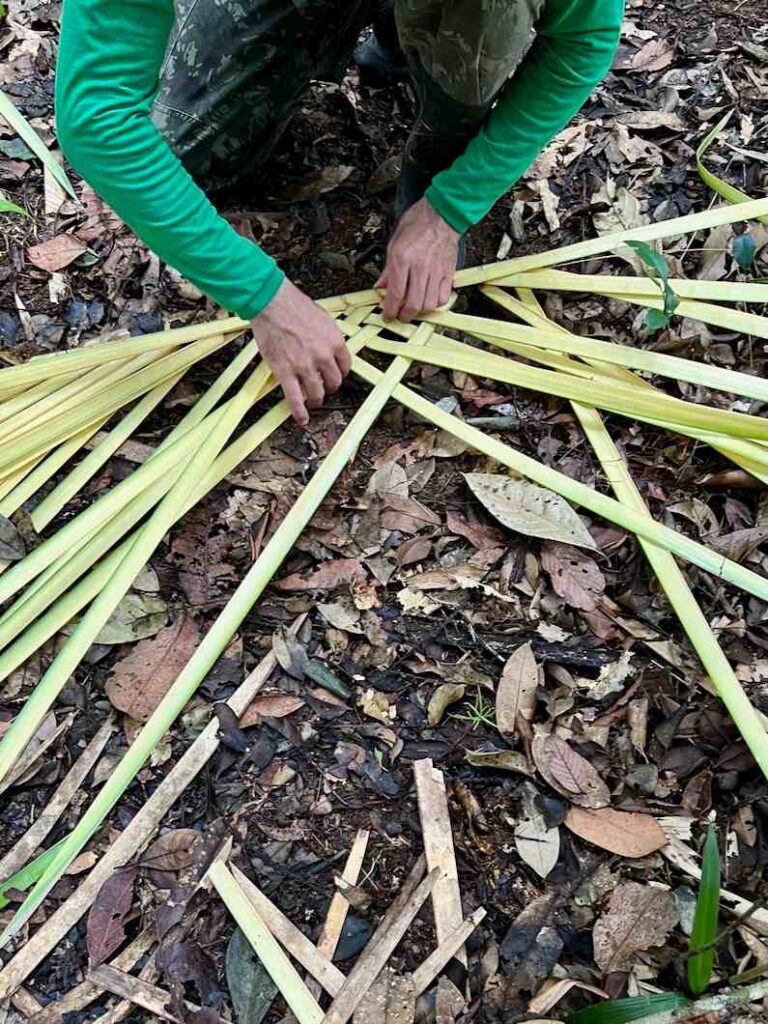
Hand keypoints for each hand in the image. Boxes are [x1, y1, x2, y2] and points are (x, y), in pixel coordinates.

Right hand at [251, 278, 349, 425]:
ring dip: (316, 399)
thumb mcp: (323, 319)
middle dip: (329, 387)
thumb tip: (330, 349)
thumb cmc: (295, 306)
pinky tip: (301, 419)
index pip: (345, 367)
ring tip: (313, 401)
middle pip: (334, 382)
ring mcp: (305, 366)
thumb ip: (329, 337)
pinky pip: (295, 397)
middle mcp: (323, 357)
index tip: (334, 375)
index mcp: (335, 342)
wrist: (272, 303)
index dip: (339, 373)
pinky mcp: (285, 372)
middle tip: (323, 388)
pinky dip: (299, 411)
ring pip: (317, 393)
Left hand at [376, 197, 458, 321]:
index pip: (396, 294)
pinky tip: (428, 299)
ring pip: (429, 304)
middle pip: (413, 304)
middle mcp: (419, 267)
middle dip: (404, 316)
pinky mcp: (448, 272)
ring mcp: (436, 271)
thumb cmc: (417, 225)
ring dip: (419, 311)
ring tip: (413, 308)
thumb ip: (388, 269)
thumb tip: (380, 287)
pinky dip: (435, 304)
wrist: (441, 214)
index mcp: (402, 259)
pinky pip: (443, 297)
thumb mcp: (394, 243)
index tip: (387, 315)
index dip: (390, 310)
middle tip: (400, 316)